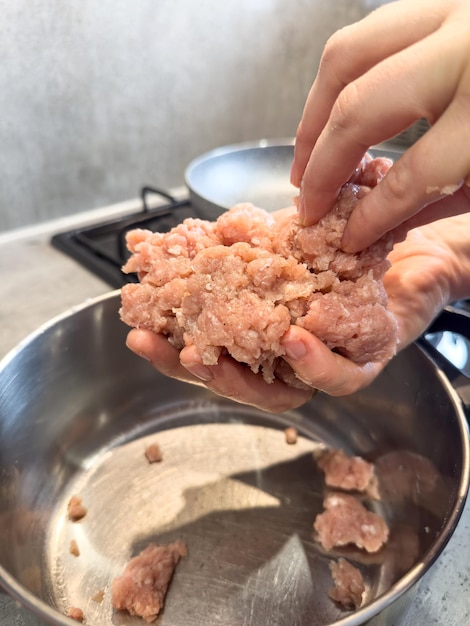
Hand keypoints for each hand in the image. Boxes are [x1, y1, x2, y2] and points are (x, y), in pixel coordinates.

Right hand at [126, 214, 468, 411]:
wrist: (398, 246)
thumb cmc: (334, 251)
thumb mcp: (279, 243)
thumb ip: (241, 248)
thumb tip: (195, 238)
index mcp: (260, 337)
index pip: (209, 353)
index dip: (172, 351)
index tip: (138, 334)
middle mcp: (285, 363)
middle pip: (234, 382)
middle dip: (193, 371)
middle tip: (165, 351)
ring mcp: (320, 369)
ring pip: (279, 395)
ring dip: (242, 379)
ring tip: (212, 356)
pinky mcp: (362, 366)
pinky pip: (337, 378)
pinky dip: (313, 365)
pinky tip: (293, 340)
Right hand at [291, 0, 469, 251]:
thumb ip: (450, 202)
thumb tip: (384, 222)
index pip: (412, 177)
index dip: (370, 218)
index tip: (348, 238)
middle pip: (361, 107)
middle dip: (321, 163)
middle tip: (307, 202)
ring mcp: (455, 11)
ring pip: (349, 54)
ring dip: (313, 114)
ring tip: (305, 160)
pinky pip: (370, 35)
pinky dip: (340, 80)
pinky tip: (334, 115)